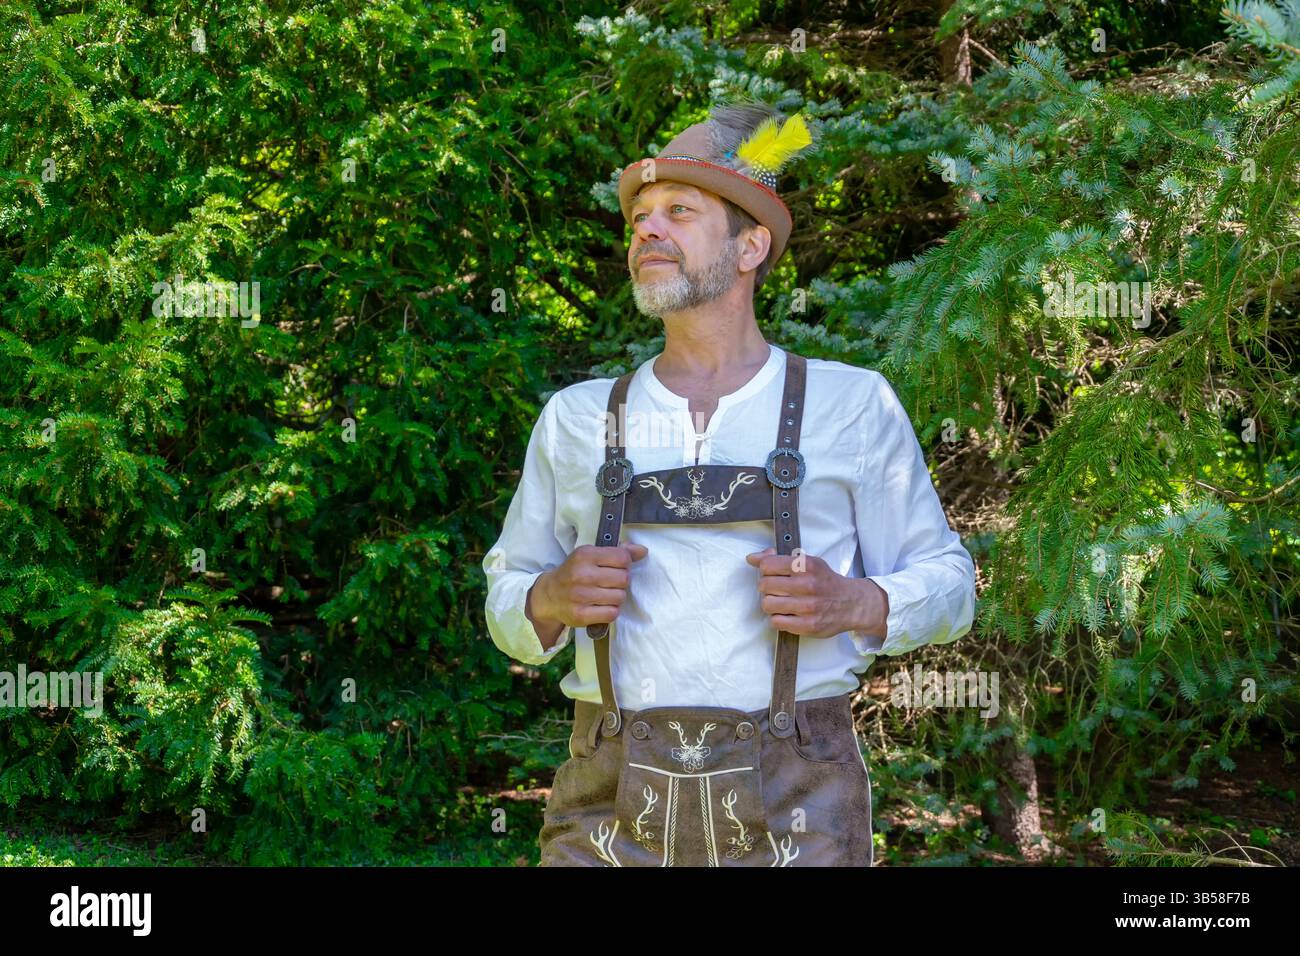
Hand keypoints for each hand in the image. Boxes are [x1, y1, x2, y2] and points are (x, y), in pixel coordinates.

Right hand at [527, 543, 648, 644]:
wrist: (548, 595)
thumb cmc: (574, 572)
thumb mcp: (590, 555)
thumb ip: (617, 552)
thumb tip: (642, 551)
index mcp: (585, 555)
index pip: (623, 558)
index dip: (625, 564)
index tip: (616, 567)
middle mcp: (582, 574)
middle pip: (624, 579)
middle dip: (621, 582)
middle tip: (610, 583)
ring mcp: (580, 596)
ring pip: (620, 597)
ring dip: (617, 597)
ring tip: (605, 595)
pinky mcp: (580, 615)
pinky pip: (612, 613)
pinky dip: (611, 611)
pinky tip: (601, 606)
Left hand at [745, 546, 886, 638]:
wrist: (852, 603)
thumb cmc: (825, 581)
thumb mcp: (807, 563)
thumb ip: (779, 558)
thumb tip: (752, 558)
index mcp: (806, 565)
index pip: (767, 565)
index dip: (765, 569)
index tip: (771, 573)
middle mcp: (807, 585)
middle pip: (764, 585)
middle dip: (765, 587)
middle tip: (775, 589)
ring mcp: (808, 607)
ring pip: (767, 604)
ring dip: (770, 603)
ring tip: (780, 602)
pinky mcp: (808, 626)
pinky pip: (776, 622)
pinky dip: (777, 618)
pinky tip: (786, 614)